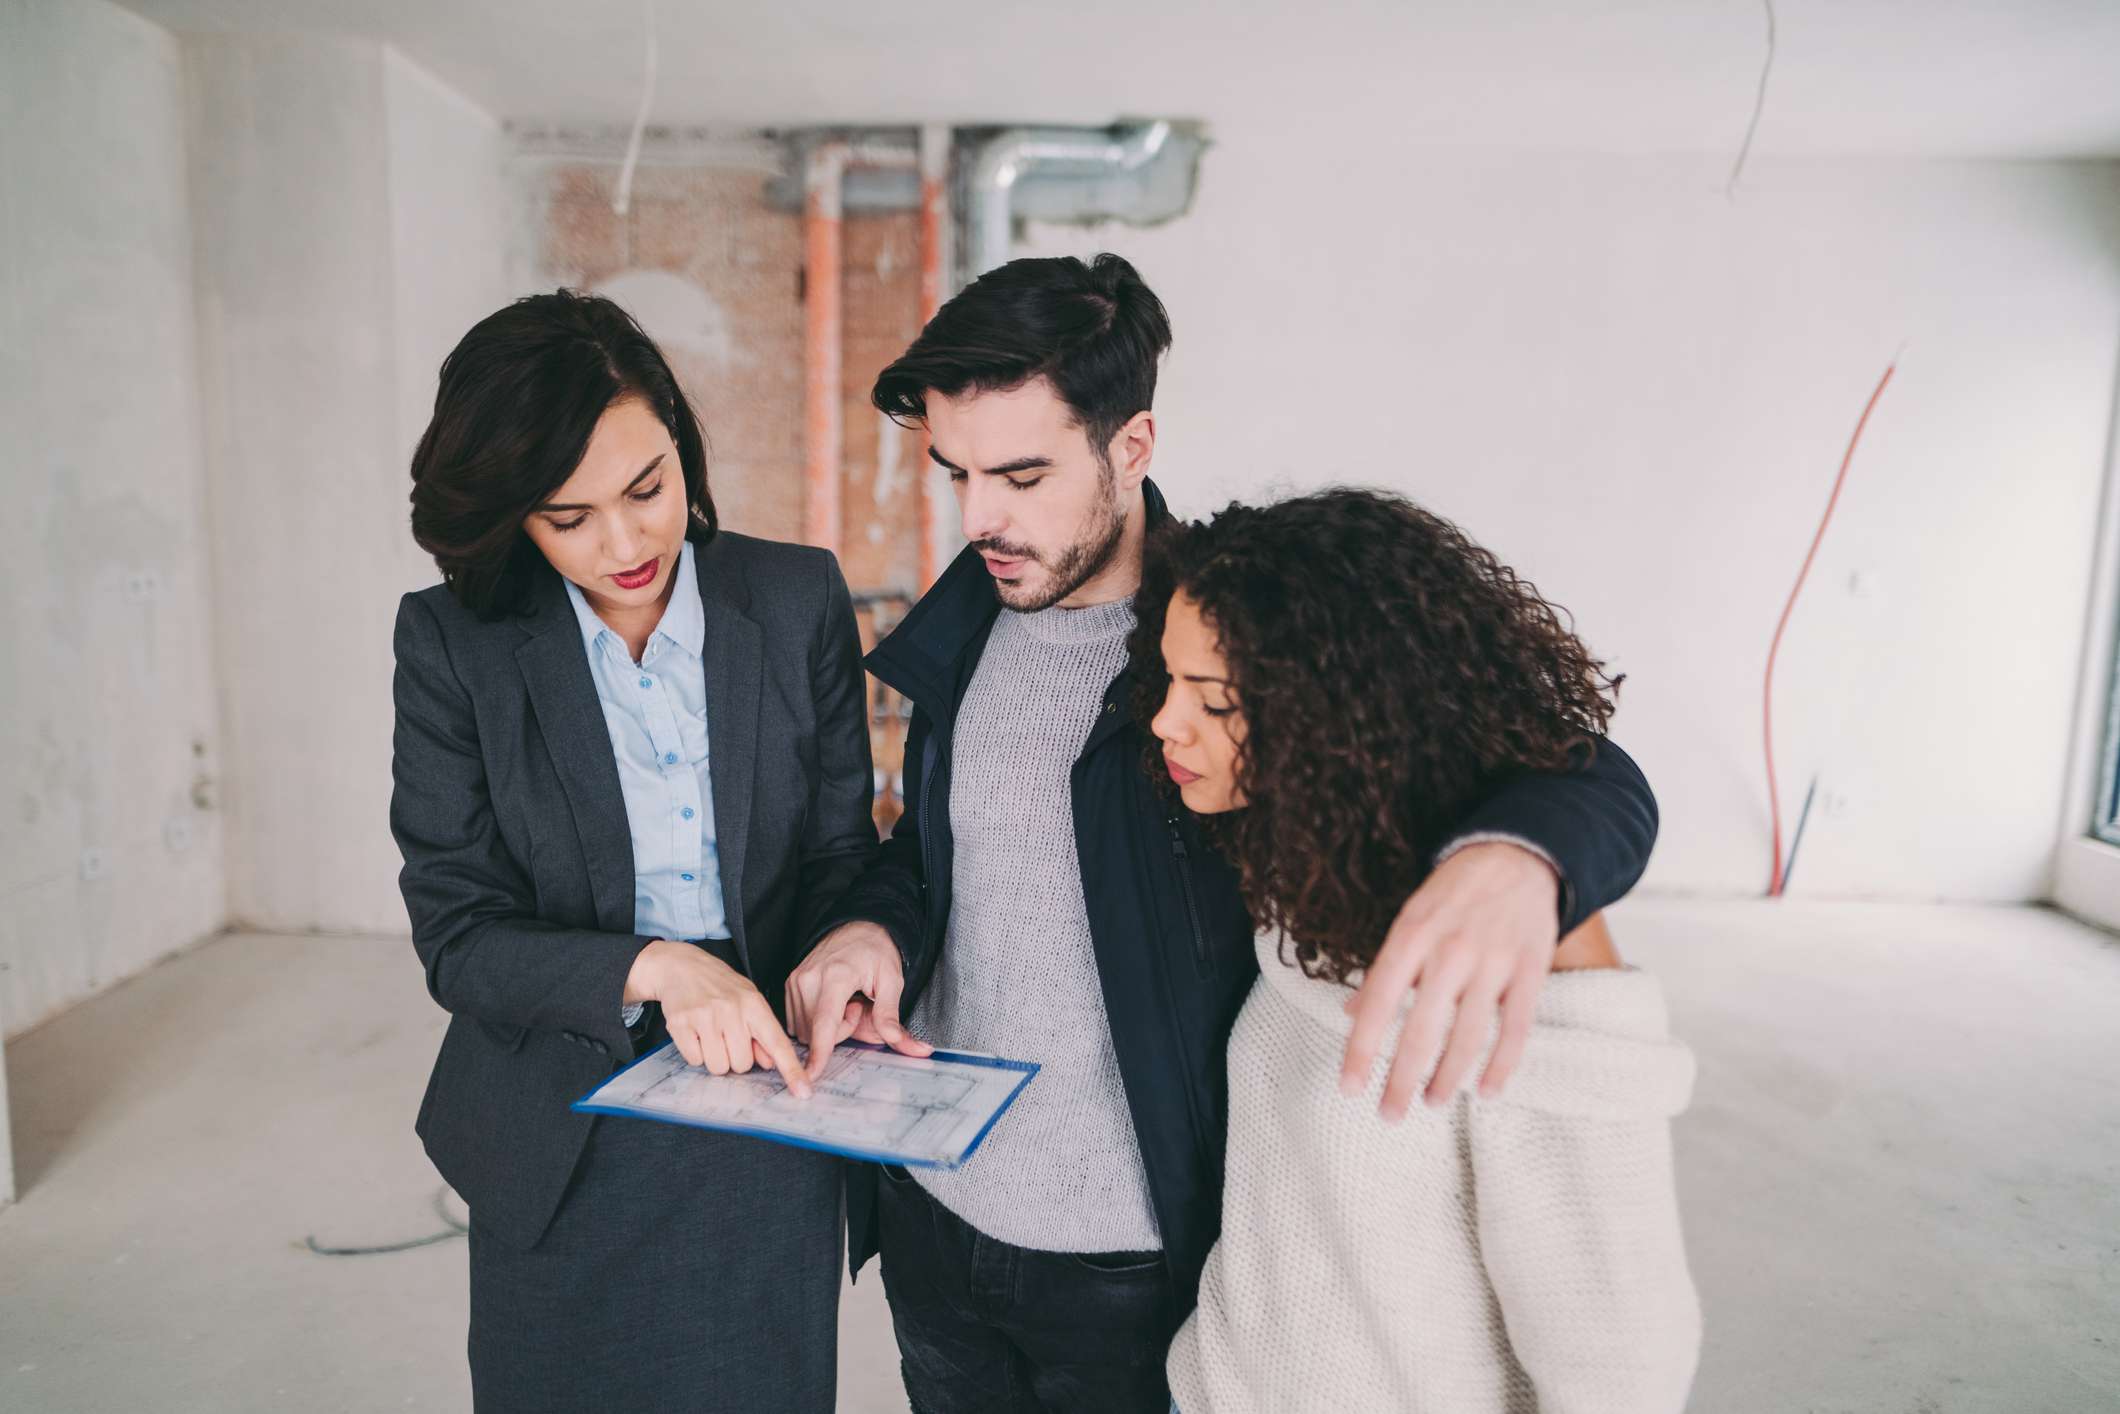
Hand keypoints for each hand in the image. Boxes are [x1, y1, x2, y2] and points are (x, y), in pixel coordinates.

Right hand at [626, 940, 811, 1097]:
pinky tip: (695, 1031)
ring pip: (718, 1066)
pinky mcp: (680, 1024)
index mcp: (753, 1004)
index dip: (791, 1069)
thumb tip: (771, 1062)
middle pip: (742, 1064)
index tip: (803, 1091)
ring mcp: (704, 1016)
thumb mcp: (749, 1001)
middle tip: (727, 1035)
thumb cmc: (720, 987)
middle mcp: (731, 1009)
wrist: (682, 967)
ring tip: (711, 1033)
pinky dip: (695, 1052)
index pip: (777, 1043)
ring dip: (715, 1057)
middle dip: (735, 1057)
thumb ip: (762, 1032)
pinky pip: (695, 1060)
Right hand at [785, 921, 932, 1080]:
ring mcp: (796, 980)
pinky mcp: (790, 984)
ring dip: (827, 1026)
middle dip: (840, 1031)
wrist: (858, 927)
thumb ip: (891, 1015)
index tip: (811, 1075)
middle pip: (817, 1032)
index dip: (820, 1053)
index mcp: (836, 976)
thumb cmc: (876, 951)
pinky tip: (832, 1002)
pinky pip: (798, 1020)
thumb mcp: (892, 981)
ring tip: (845, 1001)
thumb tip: (901, 1043)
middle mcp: (810, 978)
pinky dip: (816, 1020)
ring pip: (805, 1029)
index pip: (825, 1023)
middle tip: (857, 1007)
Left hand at [1339, 842, 1559, 1117]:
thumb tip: (1351, 1013)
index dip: (1362, 1049)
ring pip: (1468, 1037)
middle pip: (1422, 1029)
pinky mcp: (1531, 969)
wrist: (1517, 853)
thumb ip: (1385, 968)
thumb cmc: (1453, 894)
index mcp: (1412, 935)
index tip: (1349, 1088)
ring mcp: (1494, 961)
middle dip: (1402, 1079)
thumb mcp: (1409, 918)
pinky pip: (1516, 1028)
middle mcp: (1450, 950)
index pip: (1379, 1002)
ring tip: (1433, 1104)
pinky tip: (1488, 1091)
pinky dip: (1502, 1065)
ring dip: (1448, 1079)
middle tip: (1389, 1114)